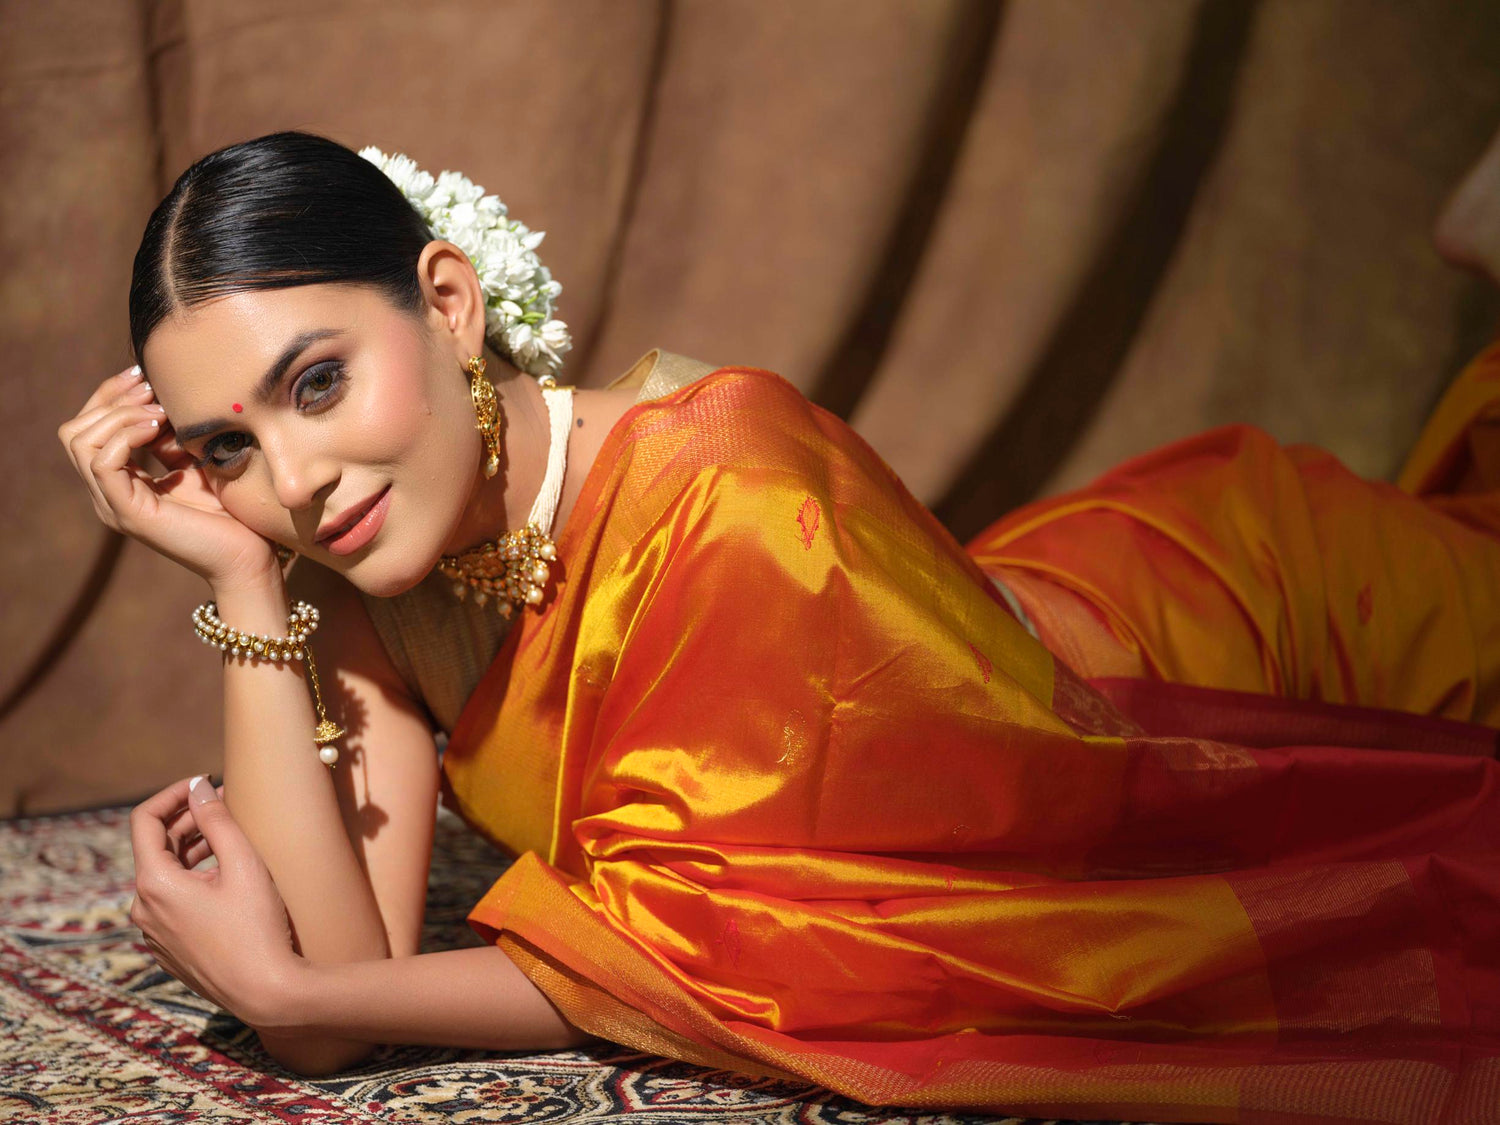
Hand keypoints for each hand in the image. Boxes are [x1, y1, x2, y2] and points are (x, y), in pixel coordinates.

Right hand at [58, 365, 281, 590]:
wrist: (249, 559)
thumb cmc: (233, 514)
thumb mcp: (196, 464)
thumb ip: (171, 440)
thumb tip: (159, 400)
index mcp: (122, 482)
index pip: (89, 427)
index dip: (111, 395)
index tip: (143, 374)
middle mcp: (109, 493)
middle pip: (75, 430)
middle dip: (111, 399)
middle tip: (151, 389)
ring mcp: (115, 504)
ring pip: (81, 441)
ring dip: (120, 415)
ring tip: (160, 413)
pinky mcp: (130, 513)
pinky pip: (102, 462)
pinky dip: (126, 435)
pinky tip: (158, 429)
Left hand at [128, 775, 300, 1030]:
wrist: (264, 992)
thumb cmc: (257, 927)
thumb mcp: (243, 864)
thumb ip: (217, 821)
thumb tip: (199, 788)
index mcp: (154, 883)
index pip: (144, 820)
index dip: (172, 794)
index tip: (203, 783)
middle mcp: (143, 908)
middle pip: (156, 848)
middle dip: (187, 821)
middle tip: (225, 806)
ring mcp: (154, 932)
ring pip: (164, 876)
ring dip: (191, 851)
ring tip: (229, 840)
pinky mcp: (168, 949)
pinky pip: (171, 903)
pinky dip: (192, 881)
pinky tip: (226, 881)